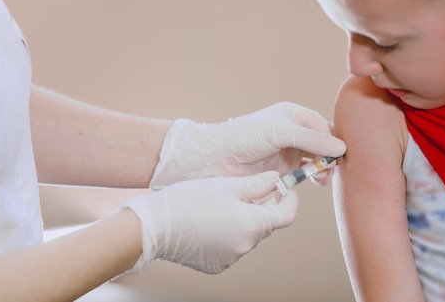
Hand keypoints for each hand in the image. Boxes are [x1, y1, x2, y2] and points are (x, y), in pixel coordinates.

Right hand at [124, 171, 297, 273]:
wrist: (155, 227)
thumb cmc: (189, 200)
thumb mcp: (227, 185)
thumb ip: (257, 183)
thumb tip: (276, 179)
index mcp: (252, 224)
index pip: (287, 215)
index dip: (289, 199)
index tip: (284, 189)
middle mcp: (246, 246)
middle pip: (266, 224)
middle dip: (263, 206)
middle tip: (249, 190)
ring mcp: (231, 258)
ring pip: (249, 235)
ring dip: (245, 220)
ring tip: (223, 205)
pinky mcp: (217, 265)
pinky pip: (233, 247)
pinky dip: (230, 234)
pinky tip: (212, 221)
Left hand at [150, 102, 345, 188]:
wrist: (216, 158)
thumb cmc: (243, 136)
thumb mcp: (279, 132)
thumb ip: (310, 139)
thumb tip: (340, 147)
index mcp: (293, 115)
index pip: (323, 126)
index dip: (334, 139)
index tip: (342, 152)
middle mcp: (293, 132)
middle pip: (323, 144)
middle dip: (331, 155)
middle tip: (334, 167)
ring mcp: (289, 152)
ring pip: (317, 160)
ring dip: (324, 168)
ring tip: (323, 176)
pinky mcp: (283, 170)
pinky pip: (305, 173)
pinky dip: (313, 177)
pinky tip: (316, 182)